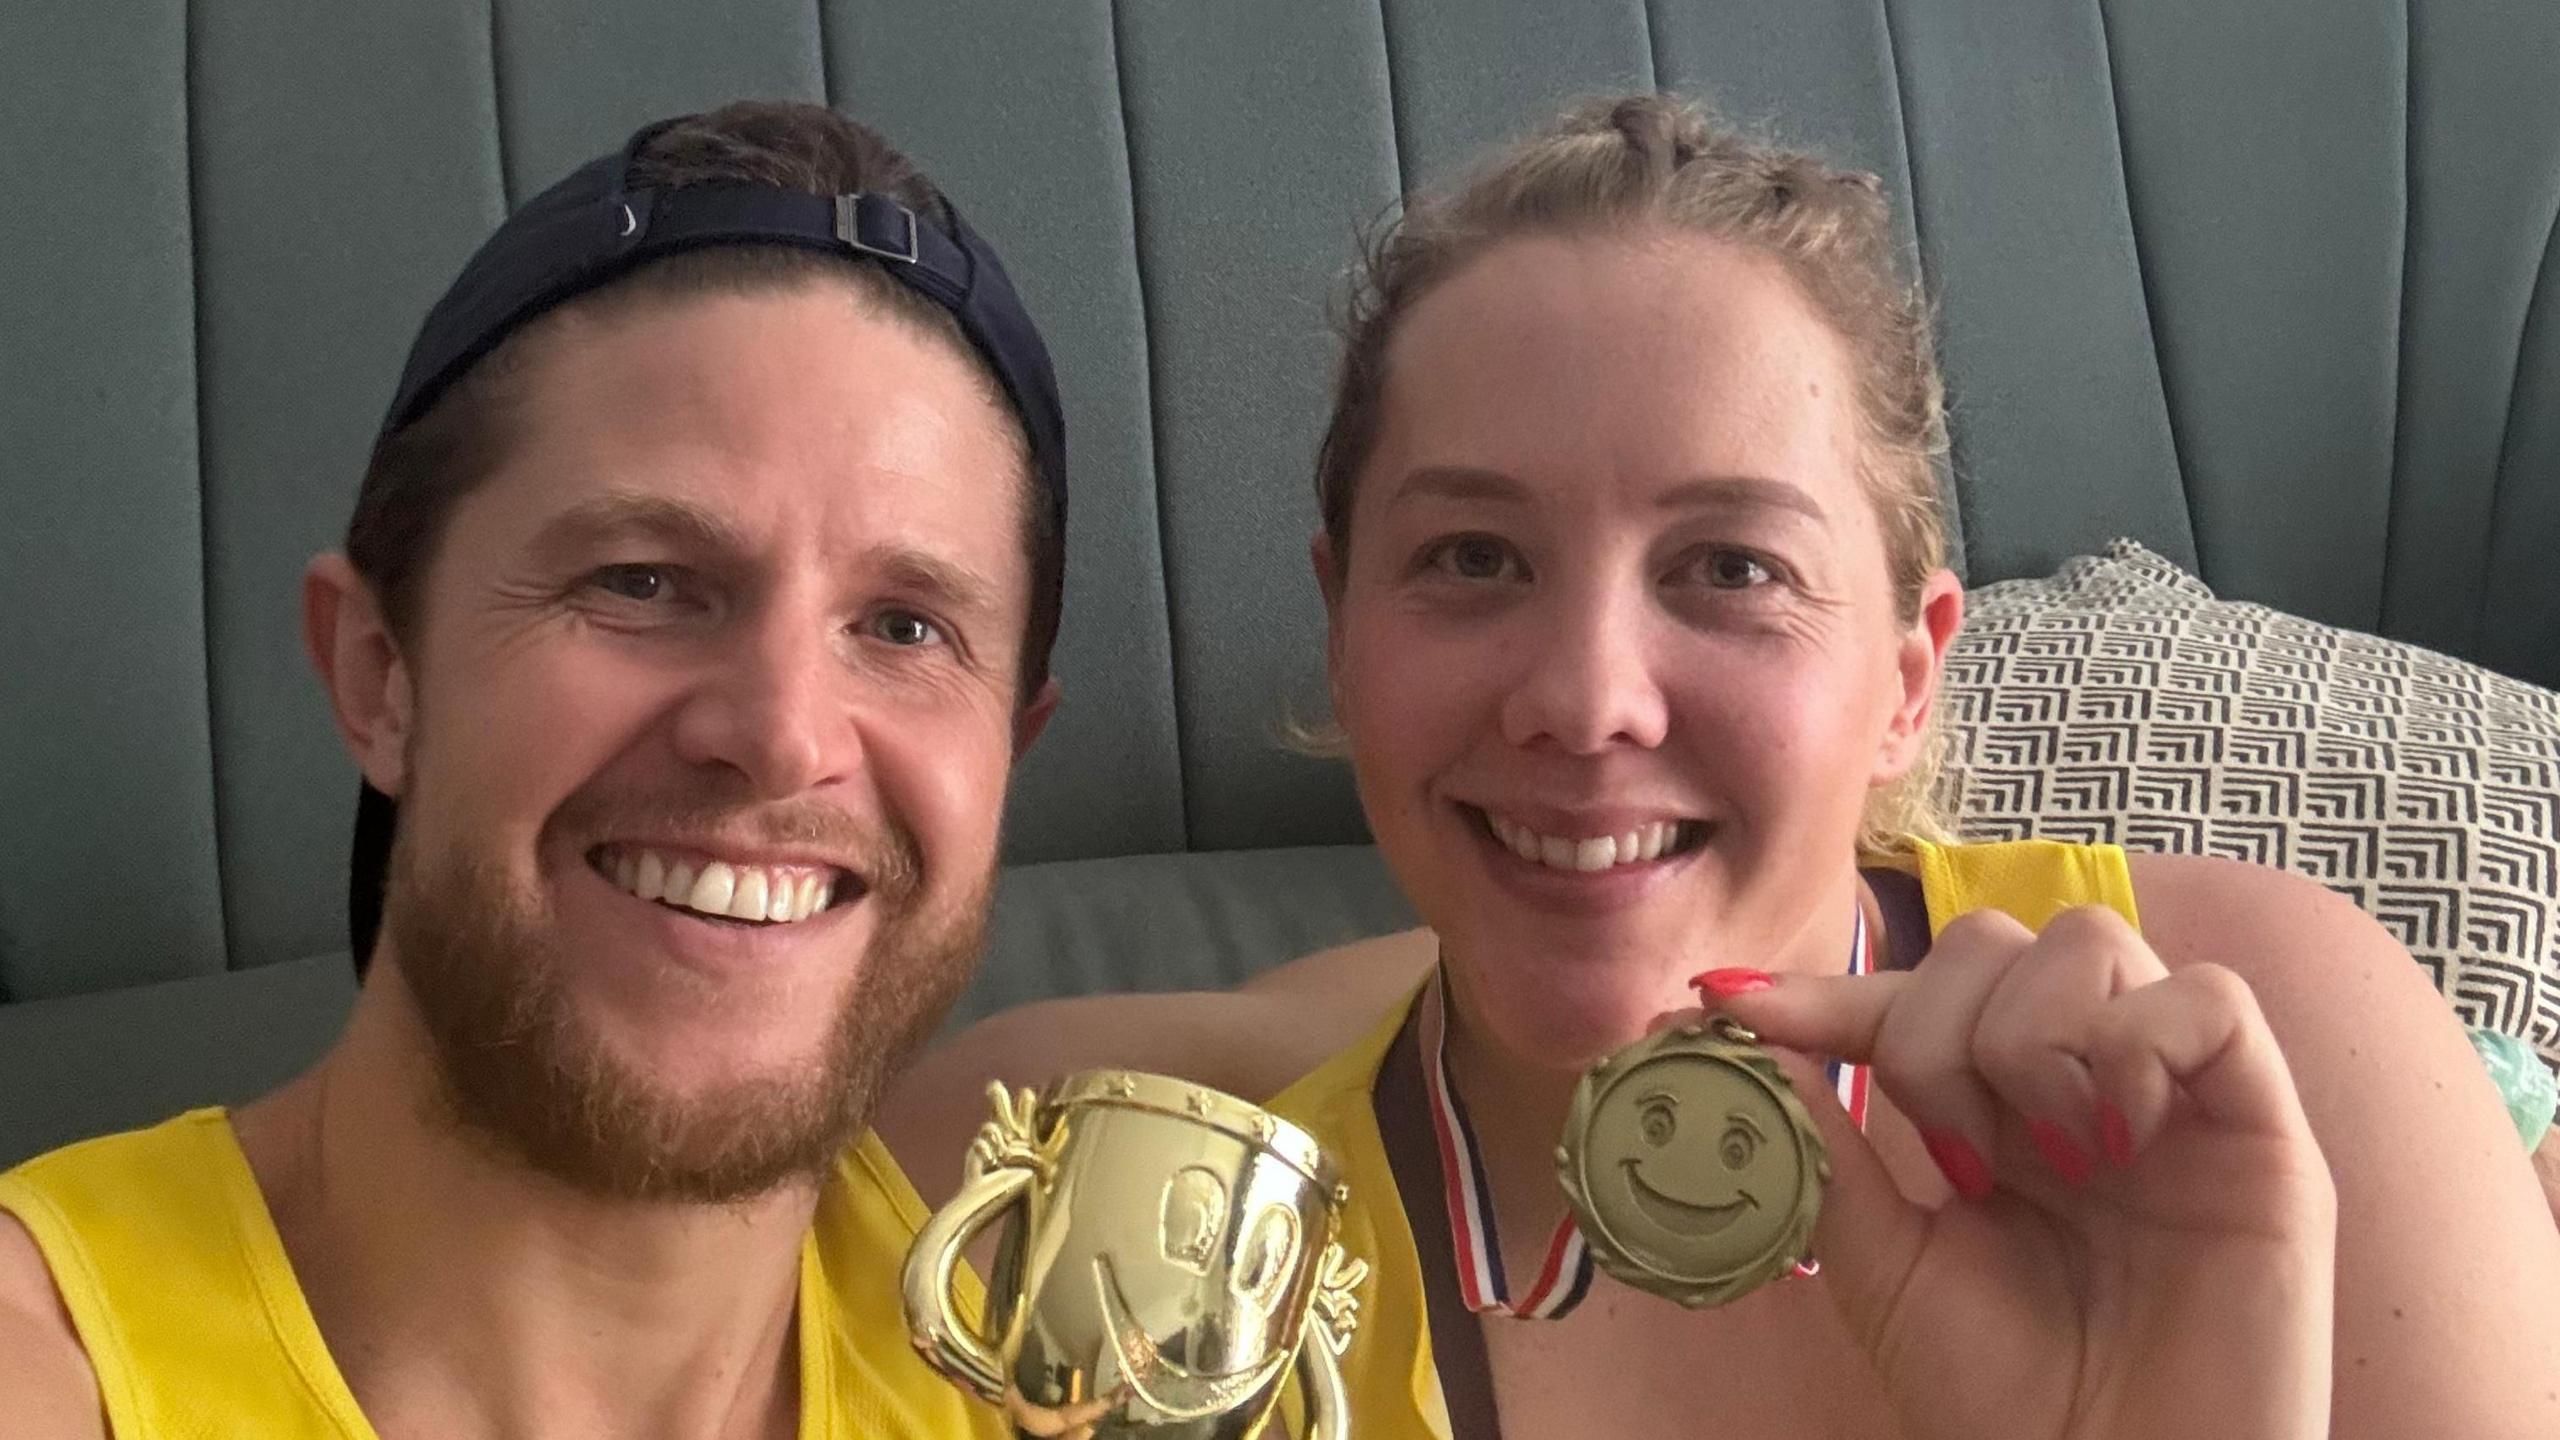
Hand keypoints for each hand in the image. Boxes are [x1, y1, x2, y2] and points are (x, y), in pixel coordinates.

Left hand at [1696, 906, 2336, 1439]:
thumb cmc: (2007, 1400)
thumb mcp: (1882, 1262)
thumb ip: (1819, 1144)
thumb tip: (1731, 1026)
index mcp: (1993, 1110)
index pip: (1910, 996)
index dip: (1828, 991)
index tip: (1733, 1005)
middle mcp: (2082, 1082)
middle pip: (1996, 940)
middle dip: (1936, 1026)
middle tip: (1955, 1158)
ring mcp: (2174, 1096)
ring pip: (2094, 940)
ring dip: (2029, 1034)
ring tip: (2045, 1161)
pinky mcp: (2264, 1127)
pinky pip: (2212, 1000)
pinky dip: (2140, 1044)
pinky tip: (2114, 1144)